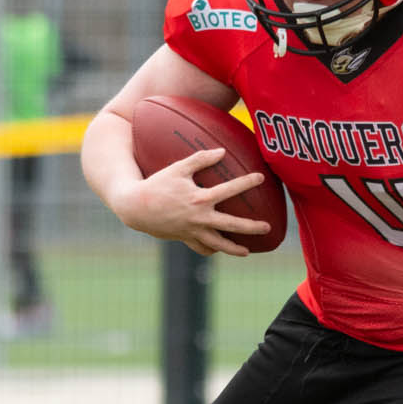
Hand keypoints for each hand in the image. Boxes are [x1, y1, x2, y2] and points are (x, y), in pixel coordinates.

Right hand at [111, 146, 271, 254]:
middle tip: (267, 227)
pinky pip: (202, 248)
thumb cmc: (157, 184)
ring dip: (234, 248)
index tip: (261, 178)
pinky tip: (220, 249)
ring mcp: (192, 231)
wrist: (135, 207)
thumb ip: (200, 159)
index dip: (246, 182)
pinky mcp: (184, 238)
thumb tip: (222, 151)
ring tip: (247, 251)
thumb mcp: (177, 168)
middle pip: (232, 225)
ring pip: (218, 244)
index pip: (230, 190)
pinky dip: (212, 250)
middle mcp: (199, 218)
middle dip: (251, 227)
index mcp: (200, 199)